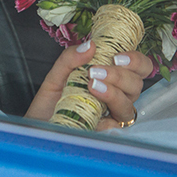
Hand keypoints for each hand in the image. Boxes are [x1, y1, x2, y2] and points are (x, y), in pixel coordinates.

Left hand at [25, 40, 154, 129]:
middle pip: (136, 84)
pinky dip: (110, 107)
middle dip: (120, 74)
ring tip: (92, 85)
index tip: (117, 56)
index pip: (138, 68)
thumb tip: (90, 45)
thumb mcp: (56, 75)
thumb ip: (71, 58)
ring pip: (130, 102)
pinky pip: (120, 121)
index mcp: (109, 79)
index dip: (136, 61)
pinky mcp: (109, 132)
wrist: (39, 126)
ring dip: (114, 90)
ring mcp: (113, 115)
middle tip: (96, 71)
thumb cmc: (50, 104)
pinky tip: (95, 99)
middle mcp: (116, 97)